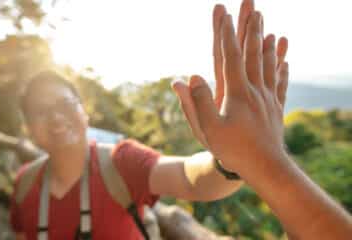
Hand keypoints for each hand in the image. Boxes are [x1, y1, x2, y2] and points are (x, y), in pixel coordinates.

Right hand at [174, 4, 288, 176]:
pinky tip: (285, 60)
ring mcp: (268, 98)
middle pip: (252, 53)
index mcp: (237, 93)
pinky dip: (282, 68)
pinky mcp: (276, 108)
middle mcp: (255, 90)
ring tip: (269, 27)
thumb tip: (189, 78)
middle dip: (250, 28)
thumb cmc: (233, 150)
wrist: (265, 168)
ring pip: (268, 65)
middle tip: (253, 7)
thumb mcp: (208, 130)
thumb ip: (197, 103)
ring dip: (267, 44)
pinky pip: (280, 83)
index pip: (229, 56)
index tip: (224, 13)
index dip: (226, 34)